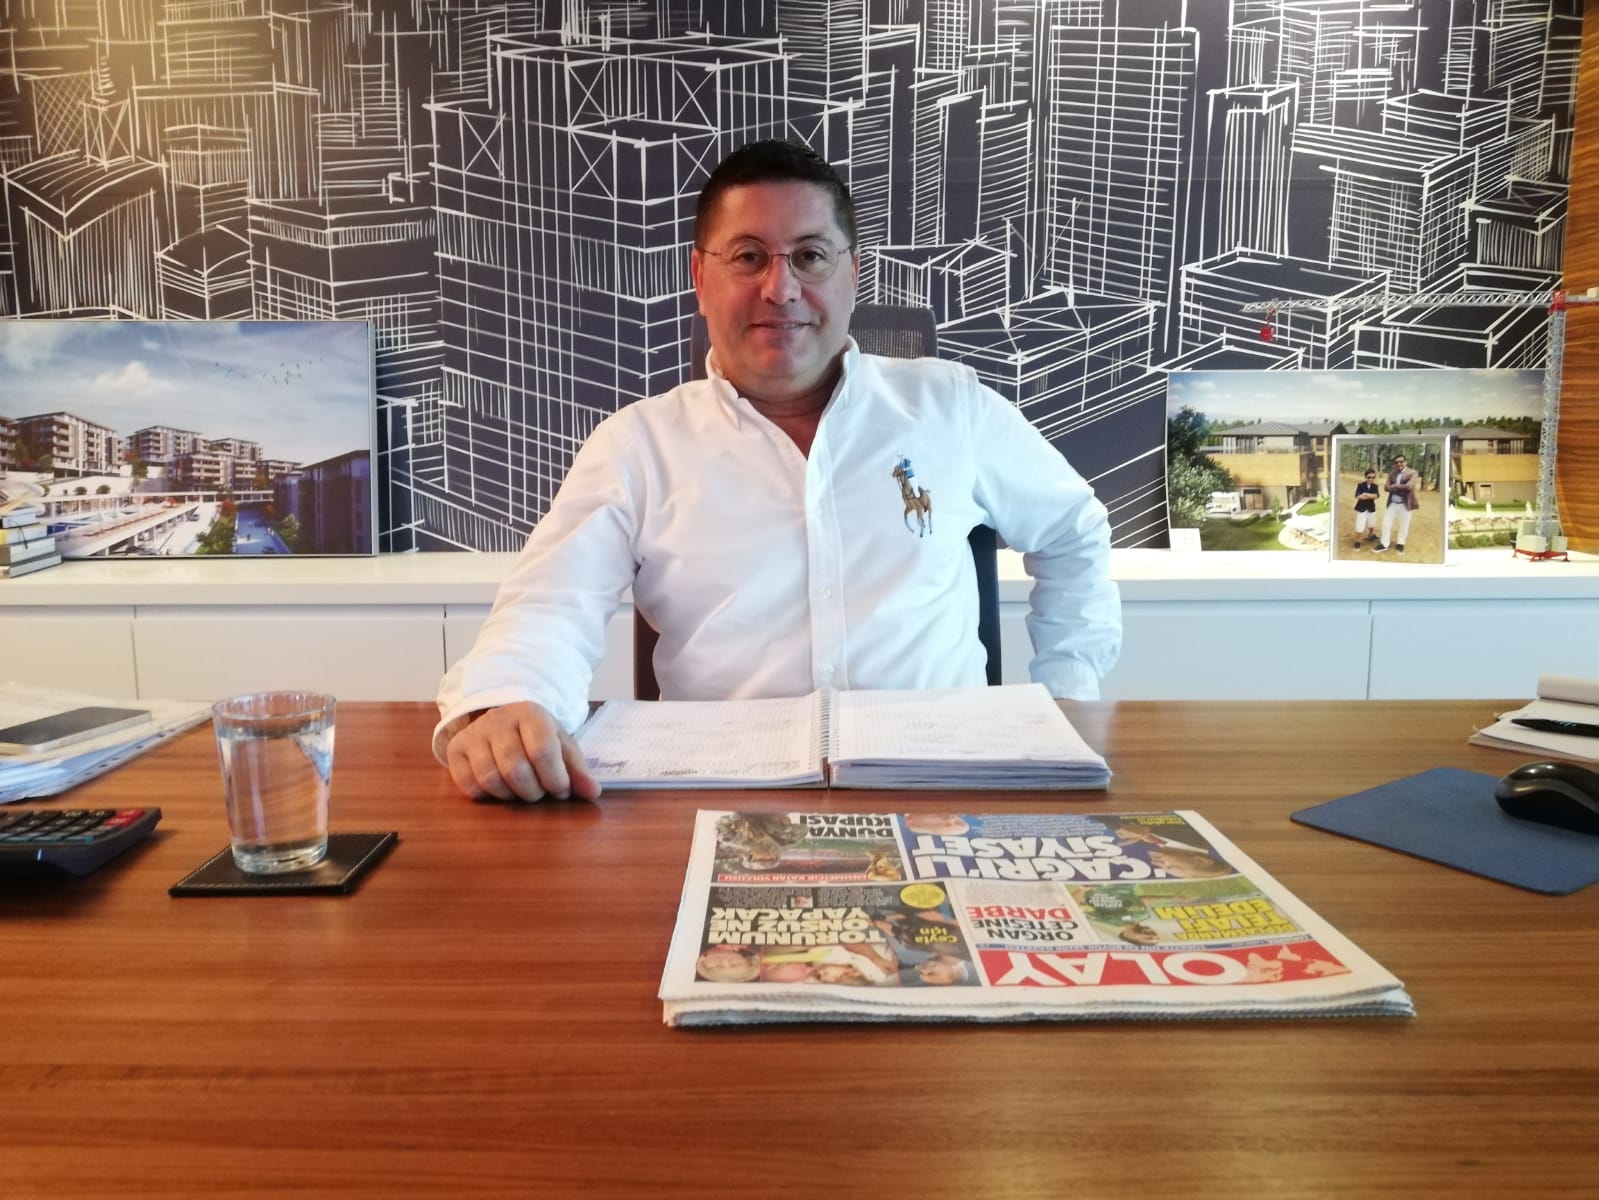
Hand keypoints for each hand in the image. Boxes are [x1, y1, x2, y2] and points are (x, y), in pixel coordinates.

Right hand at [444, 701, 601, 802]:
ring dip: (511, 796)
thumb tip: (593, 793)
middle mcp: (498, 720)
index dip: (555, 779)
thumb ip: (577, 769)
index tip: (561, 790)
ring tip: (521, 790)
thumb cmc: (535, 736)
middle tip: (540, 793)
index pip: (543, 751)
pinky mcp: (455, 750)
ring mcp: (473, 734)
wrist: (499, 720)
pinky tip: (499, 788)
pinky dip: (487, 796)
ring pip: (491, 780)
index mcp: (530, 713)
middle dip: (533, 792)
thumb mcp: (560, 745)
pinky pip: (469, 786)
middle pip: (515, 770)